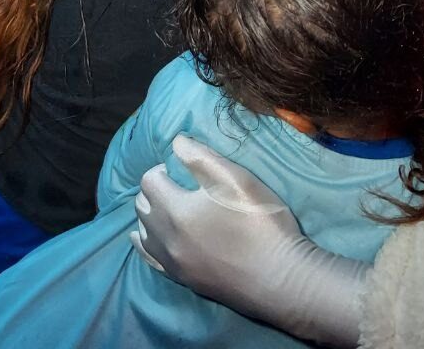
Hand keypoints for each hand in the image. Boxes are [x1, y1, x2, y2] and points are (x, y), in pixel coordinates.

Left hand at [132, 134, 365, 347]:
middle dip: (154, 190)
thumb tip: (176, 142)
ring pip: (143, 234)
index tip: (182, 169)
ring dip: (150, 215)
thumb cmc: (261, 224)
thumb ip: (201, 157)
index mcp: (176, 210)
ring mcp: (173, 263)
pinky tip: (151, 239)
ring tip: (171, 208)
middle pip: (142, 206)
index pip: (149, 181)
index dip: (163, 168)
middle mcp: (166, 239)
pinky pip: (150, 260)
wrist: (281, 280)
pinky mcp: (183, 281)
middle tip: (177, 184)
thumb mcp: (236, 179)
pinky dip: (147, 244)